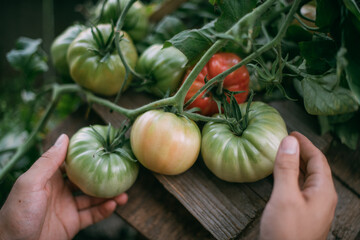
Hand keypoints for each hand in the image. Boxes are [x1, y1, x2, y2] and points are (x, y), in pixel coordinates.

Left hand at [0, 134, 127, 239]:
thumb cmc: (17, 214)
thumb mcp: (31, 183)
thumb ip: (49, 161)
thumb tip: (65, 137)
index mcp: (49, 177)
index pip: (70, 161)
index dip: (86, 154)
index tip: (102, 146)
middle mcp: (60, 190)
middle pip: (86, 179)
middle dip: (103, 175)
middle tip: (119, 169)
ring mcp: (67, 207)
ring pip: (93, 198)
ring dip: (109, 194)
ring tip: (124, 191)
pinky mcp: (72, 223)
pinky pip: (92, 215)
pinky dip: (104, 210)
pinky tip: (114, 205)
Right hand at [260, 132, 337, 239]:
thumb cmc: (286, 232)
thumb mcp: (285, 197)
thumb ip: (287, 168)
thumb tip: (289, 141)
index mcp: (324, 191)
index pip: (318, 159)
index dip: (305, 144)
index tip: (291, 132)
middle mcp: (322, 199)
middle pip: (316, 168)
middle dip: (302, 152)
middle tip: (285, 141)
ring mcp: (314, 209)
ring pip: (308, 179)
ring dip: (296, 165)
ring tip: (282, 155)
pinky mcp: (304, 216)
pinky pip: (301, 190)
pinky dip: (292, 178)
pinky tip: (280, 178)